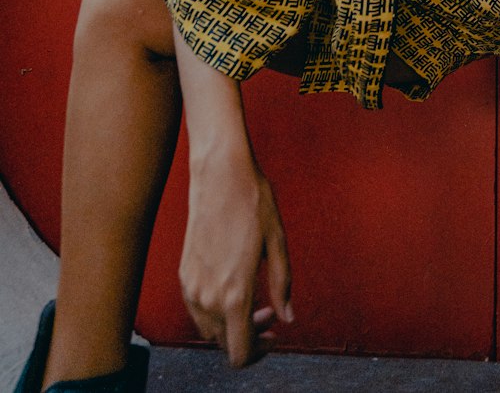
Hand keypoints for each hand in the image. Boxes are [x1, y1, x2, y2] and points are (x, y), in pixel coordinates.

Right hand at [180, 155, 293, 365]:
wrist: (219, 175)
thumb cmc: (252, 202)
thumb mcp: (278, 243)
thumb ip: (282, 285)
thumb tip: (288, 317)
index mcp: (235, 294)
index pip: (240, 353)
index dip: (259, 353)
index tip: (273, 335)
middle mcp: (208, 298)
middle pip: (225, 345)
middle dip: (249, 336)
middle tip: (271, 313)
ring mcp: (192, 287)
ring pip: (210, 330)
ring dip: (231, 325)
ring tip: (255, 299)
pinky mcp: (184, 275)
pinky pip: (198, 310)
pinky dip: (216, 311)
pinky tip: (233, 287)